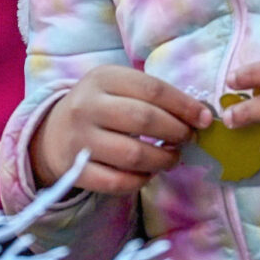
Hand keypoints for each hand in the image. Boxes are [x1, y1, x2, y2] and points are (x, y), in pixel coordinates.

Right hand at [29, 67, 213, 196]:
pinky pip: (117, 182)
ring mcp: (79, 139)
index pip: (152, 89)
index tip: (204, 119)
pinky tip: (148, 174)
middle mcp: (87, 106)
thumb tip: (199, 115)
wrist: (55, 132)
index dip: (184, 105)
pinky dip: (140, 181)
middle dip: (176, 132)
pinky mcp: (76, 170)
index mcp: (102, 78)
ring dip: (162, 160)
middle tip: (188, 139)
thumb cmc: (101, 107)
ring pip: (133, 155)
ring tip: (171, 158)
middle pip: (144, 120)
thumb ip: (154, 97)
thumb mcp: (119, 88)